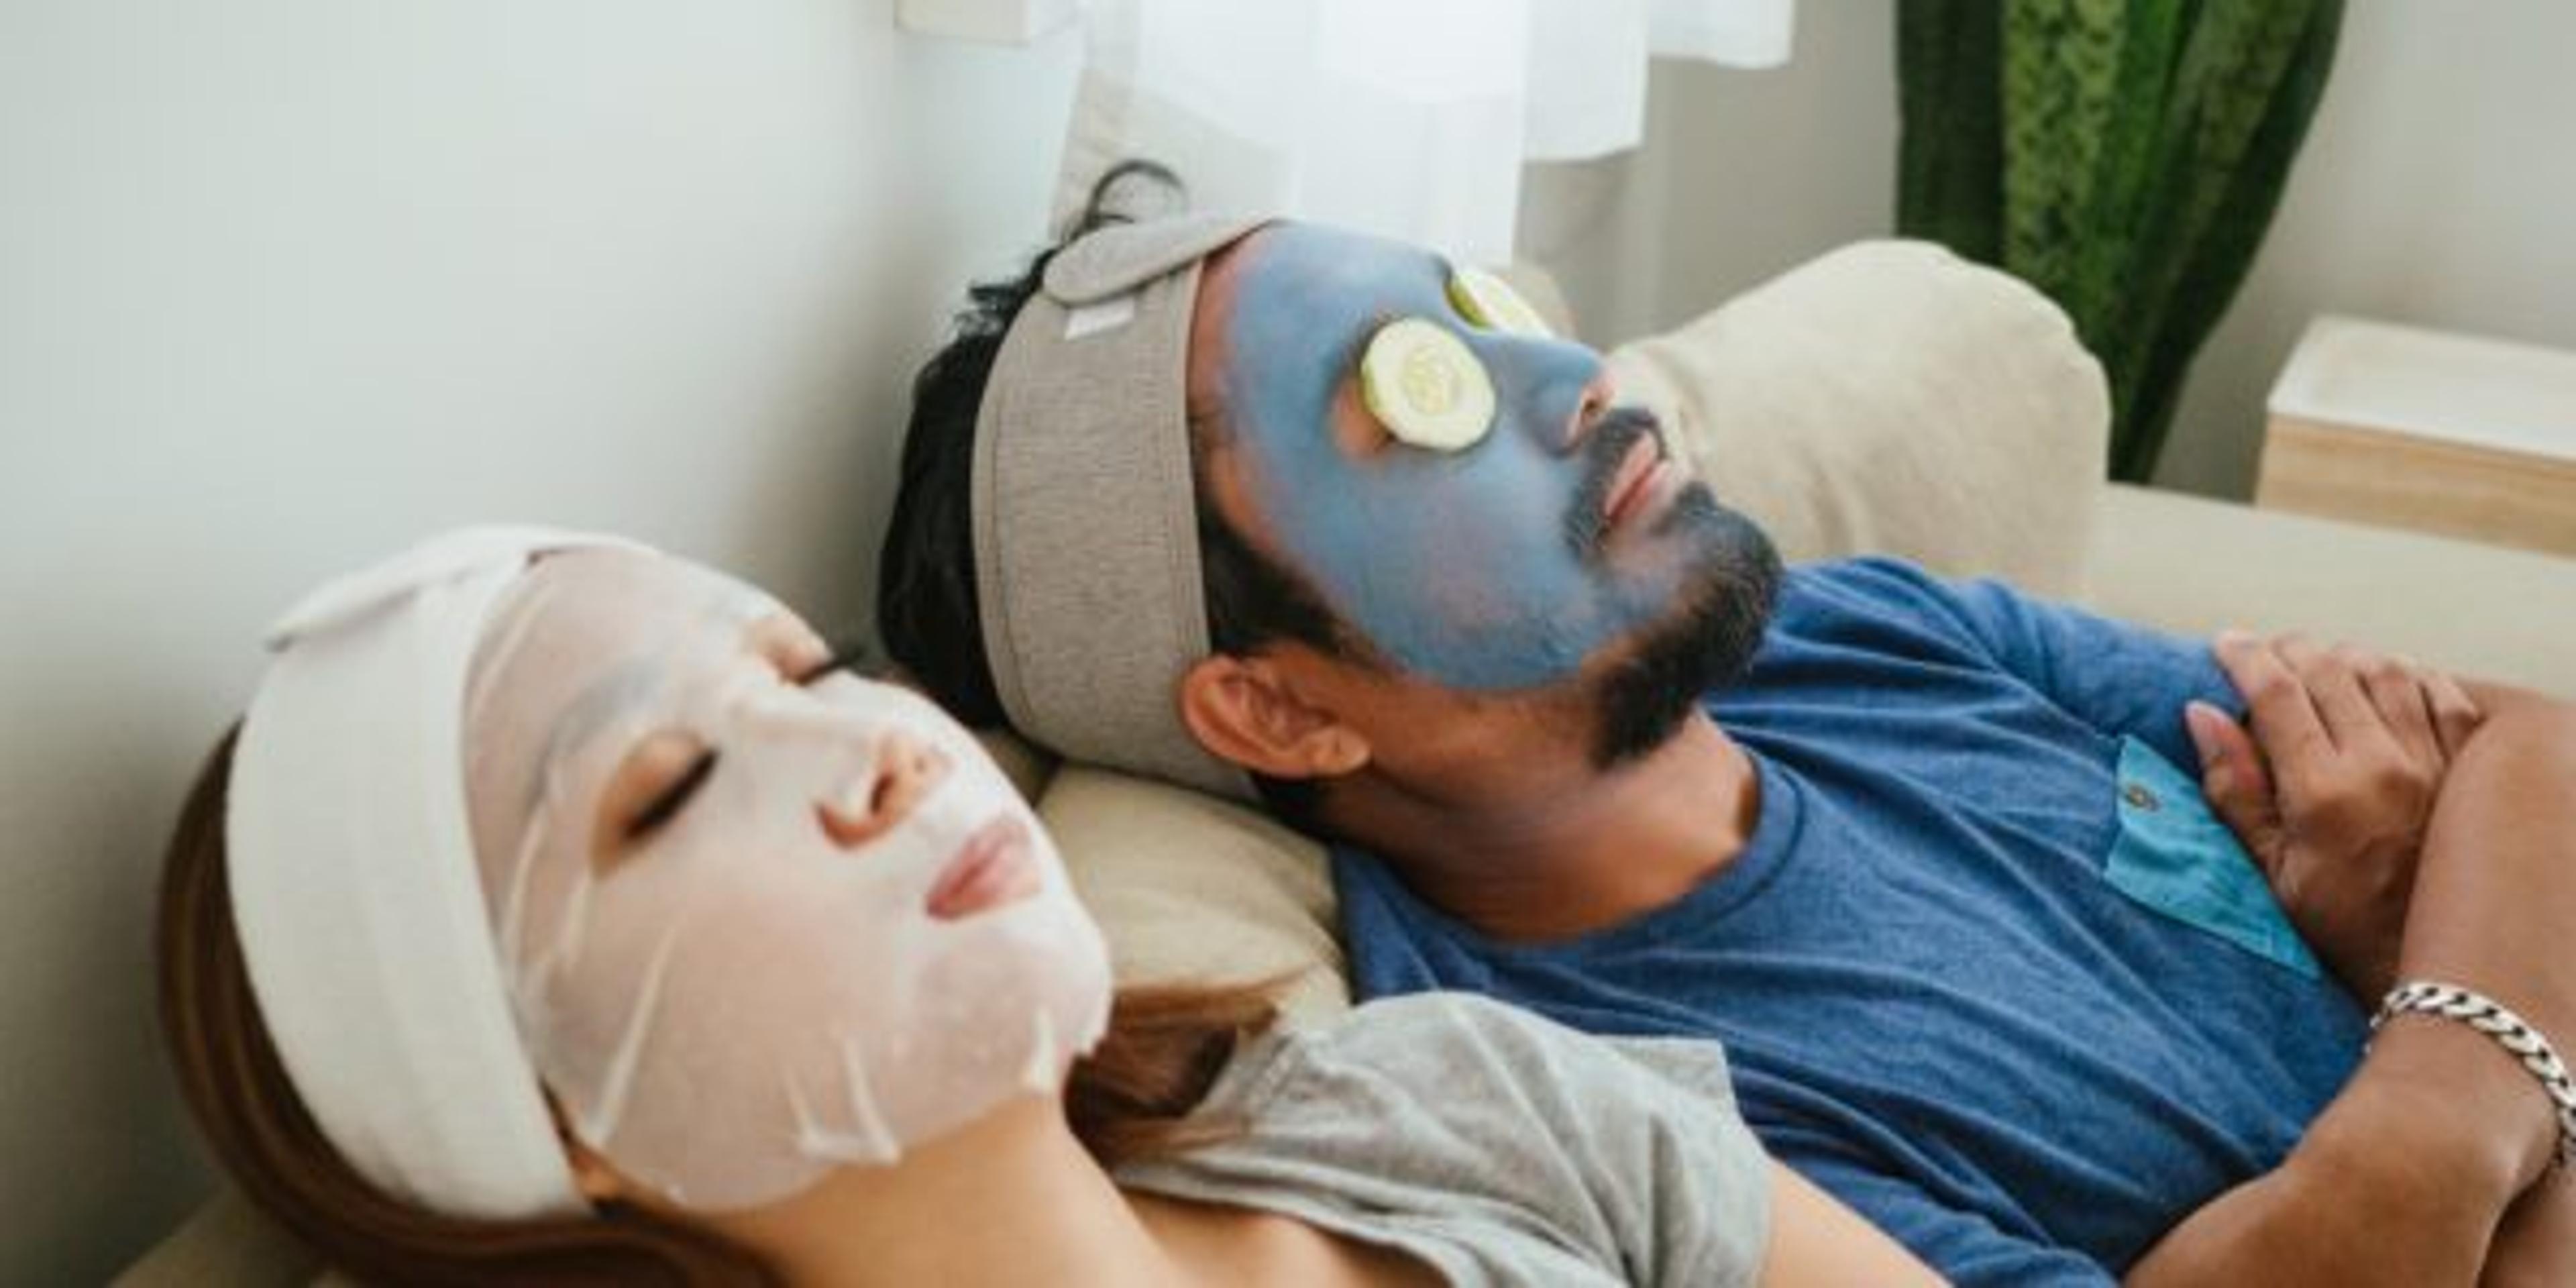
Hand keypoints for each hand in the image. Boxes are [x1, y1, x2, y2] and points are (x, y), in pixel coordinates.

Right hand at [2187, 630, 2483, 1002]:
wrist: (2436, 965)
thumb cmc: (2344, 925)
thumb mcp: (2270, 870)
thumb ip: (2235, 790)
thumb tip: (2201, 716)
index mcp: (2324, 793)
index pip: (2277, 695)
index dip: (2246, 659)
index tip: (2225, 644)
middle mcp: (2383, 767)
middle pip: (2330, 669)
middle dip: (2290, 649)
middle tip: (2266, 651)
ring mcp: (2433, 762)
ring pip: (2386, 670)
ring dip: (2346, 655)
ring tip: (2320, 662)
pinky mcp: (2467, 767)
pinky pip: (2443, 693)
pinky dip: (2409, 673)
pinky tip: (2385, 679)